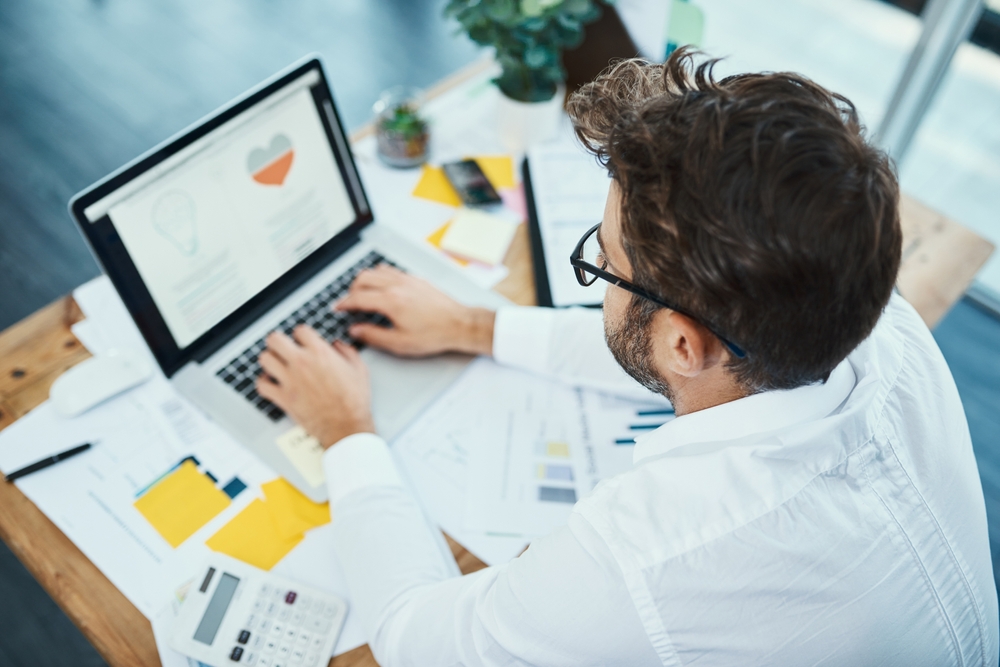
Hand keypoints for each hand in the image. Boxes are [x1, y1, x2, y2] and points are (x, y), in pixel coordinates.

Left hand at [256, 325, 373, 448]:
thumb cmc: (354, 400)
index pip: (300, 330)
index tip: (303, 341)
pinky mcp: (283, 398)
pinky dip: (263, 382)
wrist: (346, 425)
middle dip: (278, 342)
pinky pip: (261, 385)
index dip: (301, 335)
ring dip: (270, 360)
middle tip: (283, 347)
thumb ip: (347, 351)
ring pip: (265, 359)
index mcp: (320, 352)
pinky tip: (271, 382)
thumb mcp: (359, 369)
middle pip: (275, 339)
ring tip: (276, 364)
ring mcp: (290, 380)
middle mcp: (302, 362)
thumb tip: (337, 344)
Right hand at [335, 265, 494, 356]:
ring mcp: (407, 279)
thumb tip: (356, 331)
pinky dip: (380, 276)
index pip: (358, 297)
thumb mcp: (399, 343)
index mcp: (391, 301)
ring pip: (376, 270)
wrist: (459, 324)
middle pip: (363, 278)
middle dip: (351, 290)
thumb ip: (373, 336)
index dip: (343, 304)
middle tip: (349, 303)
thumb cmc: (434, 334)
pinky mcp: (416, 279)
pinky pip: (391, 270)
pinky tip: (382, 286)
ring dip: (365, 280)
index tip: (337, 308)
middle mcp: (397, 285)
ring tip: (363, 293)